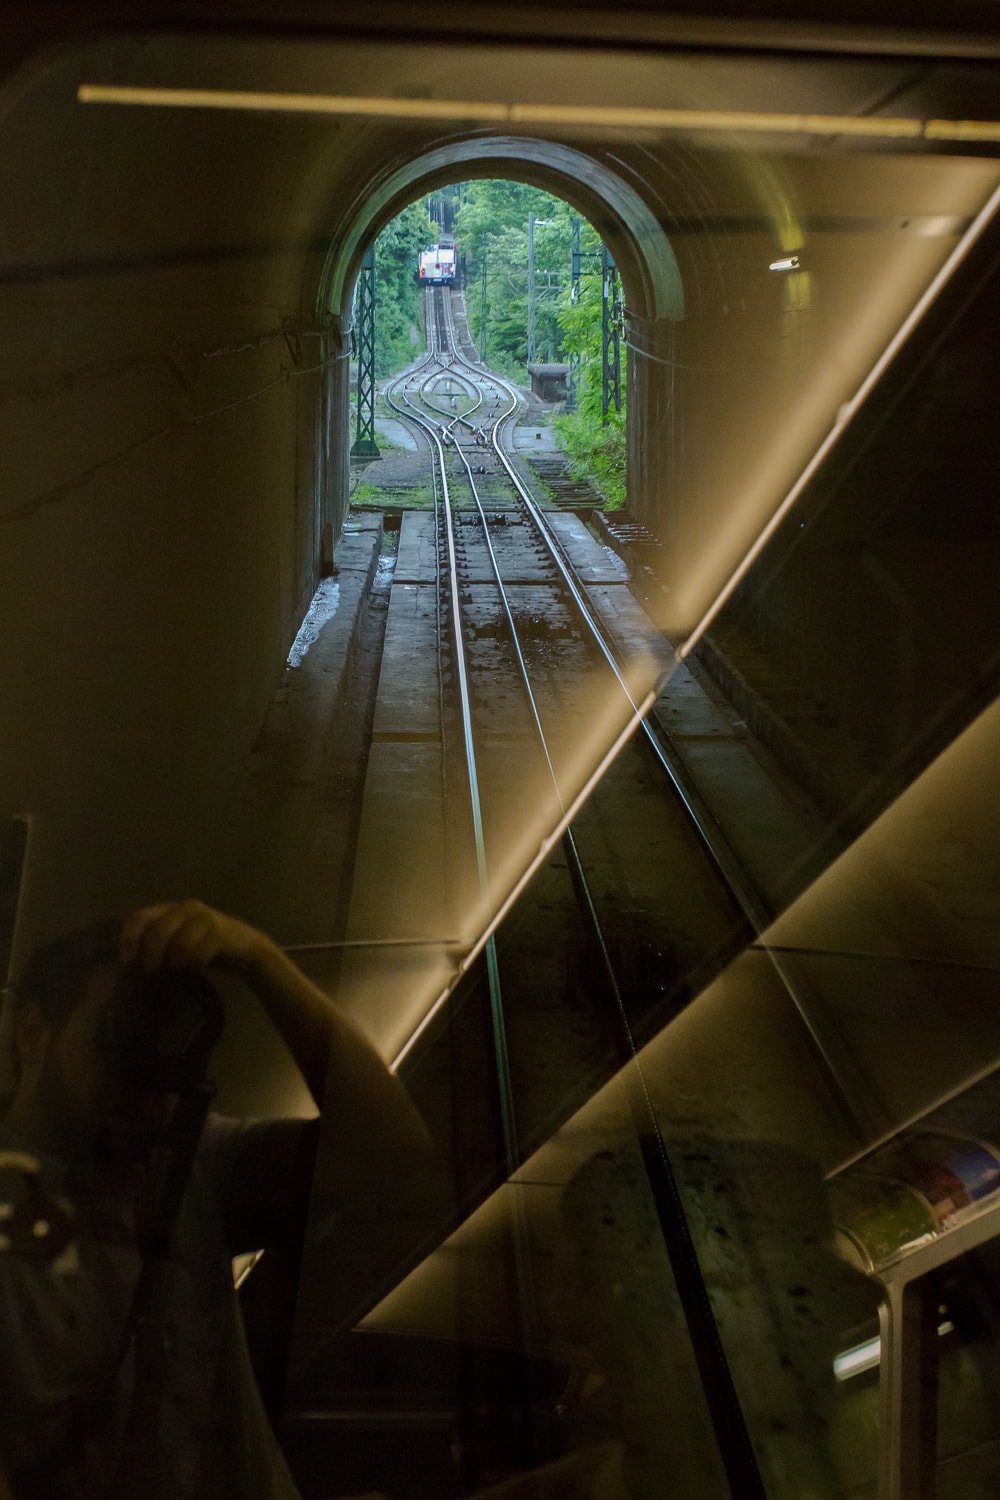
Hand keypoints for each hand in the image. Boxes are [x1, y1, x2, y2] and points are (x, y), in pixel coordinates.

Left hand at [119, 900, 269, 974]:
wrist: (246, 948)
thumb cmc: (204, 949)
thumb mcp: (177, 945)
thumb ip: (157, 948)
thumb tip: (127, 970)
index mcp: (169, 909)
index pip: (139, 917)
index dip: (129, 940)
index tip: (127, 963)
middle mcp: (185, 908)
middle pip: (158, 931)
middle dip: (151, 957)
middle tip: (150, 977)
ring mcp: (205, 918)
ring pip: (179, 943)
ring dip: (172, 965)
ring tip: (170, 981)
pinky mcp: (221, 932)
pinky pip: (200, 952)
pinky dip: (193, 967)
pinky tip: (192, 976)